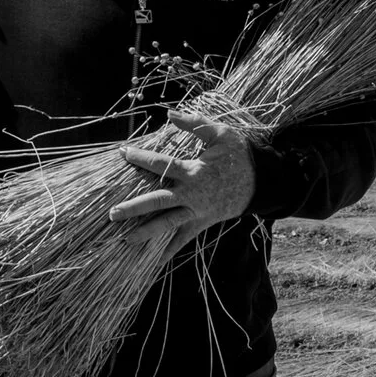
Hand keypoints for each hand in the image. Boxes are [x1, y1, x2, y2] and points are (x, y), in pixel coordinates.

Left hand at [109, 110, 255, 253]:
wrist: (263, 181)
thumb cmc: (240, 154)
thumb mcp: (220, 133)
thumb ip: (194, 123)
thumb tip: (169, 113)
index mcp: (194, 172)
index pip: (161, 165)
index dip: (141, 158)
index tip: (122, 152)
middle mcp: (192, 195)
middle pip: (158, 203)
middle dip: (135, 208)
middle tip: (112, 213)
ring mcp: (197, 212)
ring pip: (168, 225)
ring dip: (146, 233)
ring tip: (125, 240)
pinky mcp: (202, 222)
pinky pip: (183, 239)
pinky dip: (170, 251)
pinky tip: (154, 263)